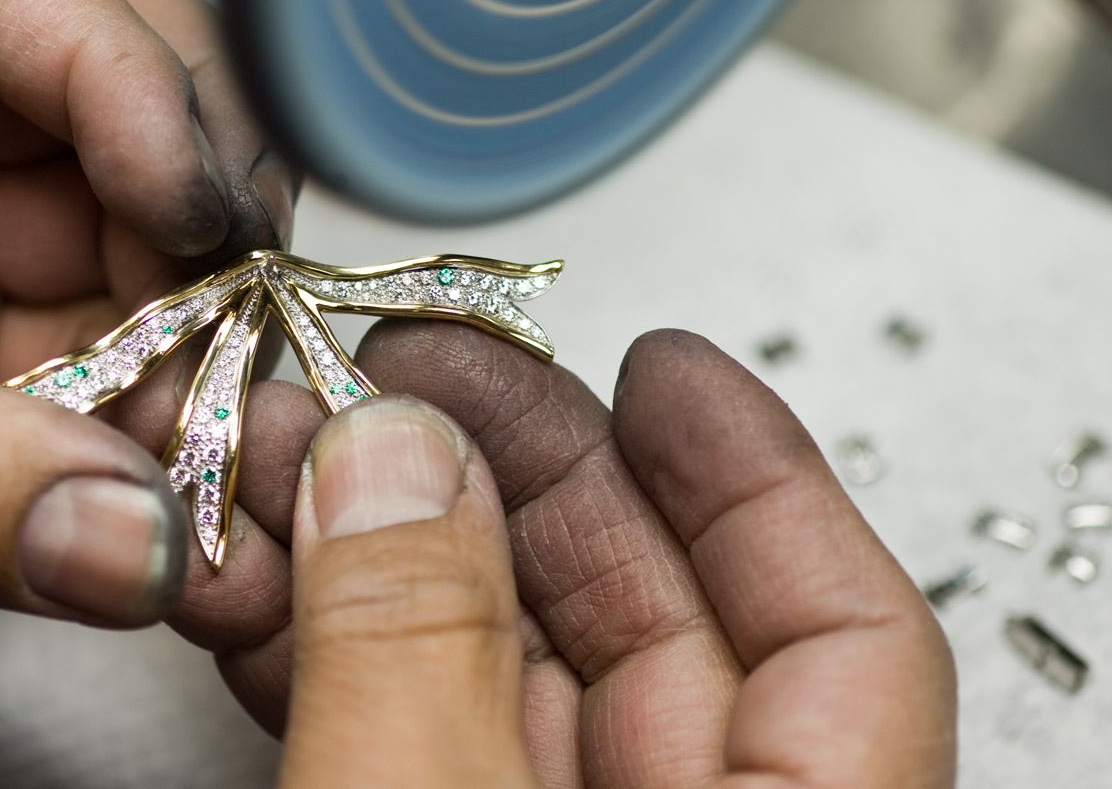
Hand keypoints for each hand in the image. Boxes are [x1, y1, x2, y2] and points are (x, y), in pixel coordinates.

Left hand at [0, 0, 295, 767]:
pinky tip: (183, 466)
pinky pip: (96, 363)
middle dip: (182, 187)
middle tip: (243, 291)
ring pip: (112, 234)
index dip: (118, 66)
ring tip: (225, 407)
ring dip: (190, 316)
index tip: (193, 196)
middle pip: (84, 88)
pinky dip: (160, 412)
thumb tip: (127, 525)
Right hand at [161, 327, 955, 787]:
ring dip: (389, 561)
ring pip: (508, 688)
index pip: (843, 629)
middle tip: (414, 375)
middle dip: (517, 480)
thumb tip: (396, 464)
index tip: (666, 361)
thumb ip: (418, 655)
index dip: (755, 471)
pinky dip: (342, 668)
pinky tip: (268, 587)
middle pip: (656, 630)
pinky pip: (419, 756)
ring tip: (290, 457)